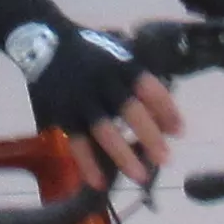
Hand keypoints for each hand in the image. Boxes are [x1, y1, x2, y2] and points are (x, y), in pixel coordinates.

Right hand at [16, 23, 179, 187]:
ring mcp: (81, 99)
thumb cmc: (91, 54)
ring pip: (104, 131)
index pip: (150, 89)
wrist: (44, 41)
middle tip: (166, 159)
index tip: (179, 132)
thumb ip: (138, 83)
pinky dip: (88, 164)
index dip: (167, 110)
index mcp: (121, 65)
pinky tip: (100, 182)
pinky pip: (77, 143)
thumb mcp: (117, 56)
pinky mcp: (62, 114)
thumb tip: (166, 119)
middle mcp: (102, 82)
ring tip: (140, 176)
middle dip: (150, 136)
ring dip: (124, 156)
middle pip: (130, 110)